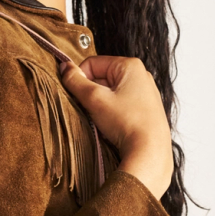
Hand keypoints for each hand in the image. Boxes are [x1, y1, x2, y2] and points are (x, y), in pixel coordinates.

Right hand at [59, 55, 173, 198]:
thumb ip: (75, 81)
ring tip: (103, 120)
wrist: (150, 151)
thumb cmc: (127, 122)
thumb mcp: (95, 99)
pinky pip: (120, 104)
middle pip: (102, 77)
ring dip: (100, 105)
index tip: (77, 96)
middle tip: (90, 110)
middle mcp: (141, 75)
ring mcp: (145, 93)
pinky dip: (112, 113)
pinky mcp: (146, 109)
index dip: (80, 78)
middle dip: (91, 93)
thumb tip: (64, 67)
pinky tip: (113, 126)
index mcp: (130, 66)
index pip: (92, 63)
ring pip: (110, 92)